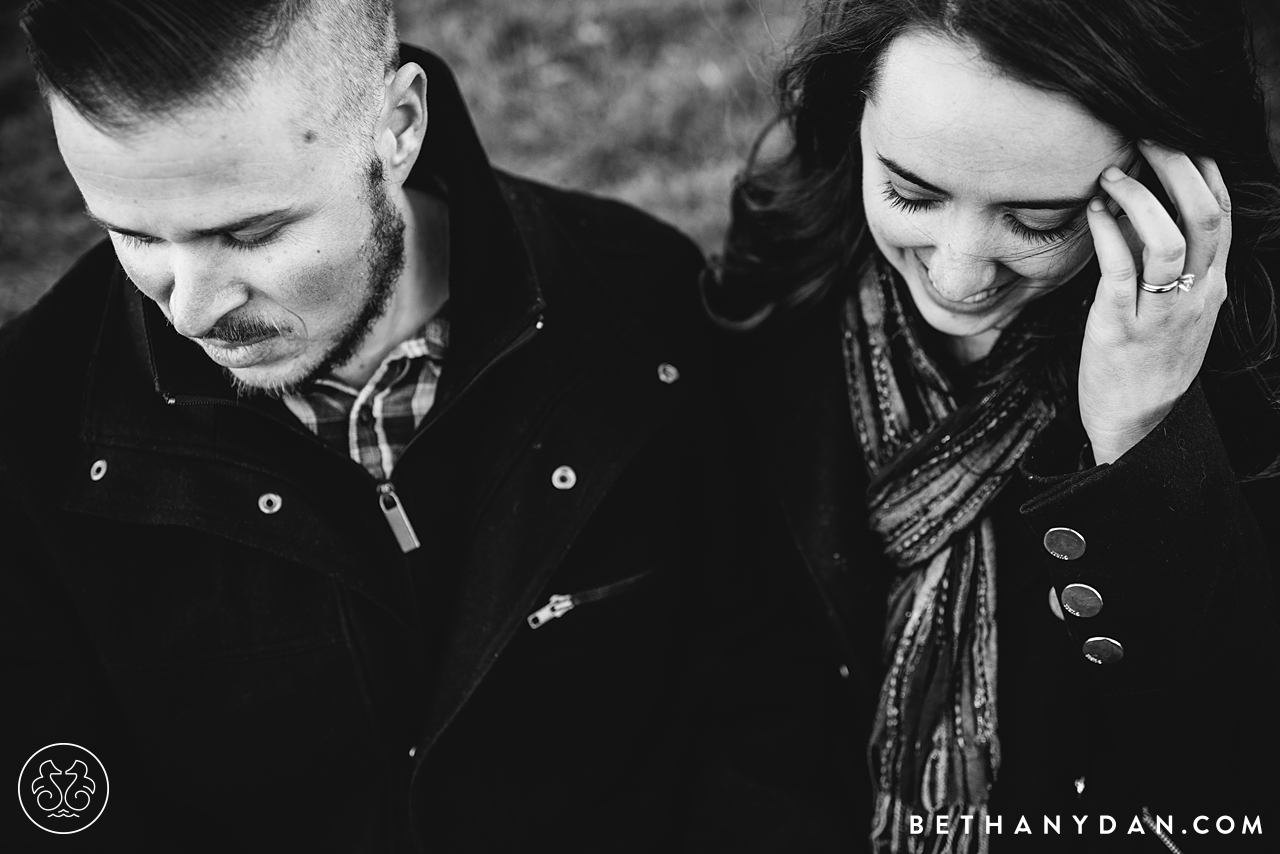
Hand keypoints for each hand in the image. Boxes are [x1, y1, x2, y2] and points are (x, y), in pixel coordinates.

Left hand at [1079, 140, 1230, 464]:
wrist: (1137, 425)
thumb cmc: (1149, 359)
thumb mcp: (1177, 308)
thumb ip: (1172, 263)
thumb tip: (1145, 204)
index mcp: (1213, 285)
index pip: (1222, 214)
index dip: (1203, 168)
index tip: (1176, 135)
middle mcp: (1197, 296)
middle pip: (1204, 216)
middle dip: (1178, 167)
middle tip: (1144, 136)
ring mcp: (1162, 314)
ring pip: (1169, 241)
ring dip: (1139, 199)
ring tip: (1111, 175)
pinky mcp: (1122, 330)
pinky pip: (1122, 272)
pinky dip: (1108, 235)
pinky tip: (1092, 213)